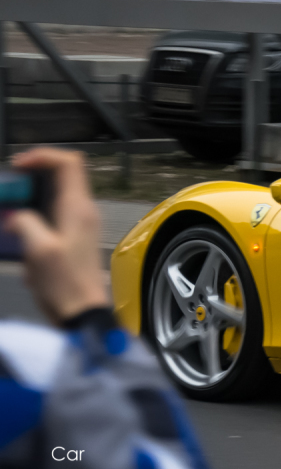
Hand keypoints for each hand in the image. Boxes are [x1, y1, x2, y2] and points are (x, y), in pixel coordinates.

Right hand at [3, 148, 108, 324]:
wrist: (83, 312)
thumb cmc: (64, 283)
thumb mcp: (39, 251)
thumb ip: (25, 223)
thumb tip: (16, 215)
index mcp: (79, 208)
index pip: (69, 163)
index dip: (43, 156)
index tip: (17, 166)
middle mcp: (84, 211)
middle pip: (62, 175)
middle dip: (32, 176)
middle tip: (8, 189)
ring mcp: (81, 224)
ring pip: (56, 195)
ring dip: (31, 196)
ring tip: (8, 209)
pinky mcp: (74, 237)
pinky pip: (54, 213)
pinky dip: (35, 213)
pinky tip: (18, 231)